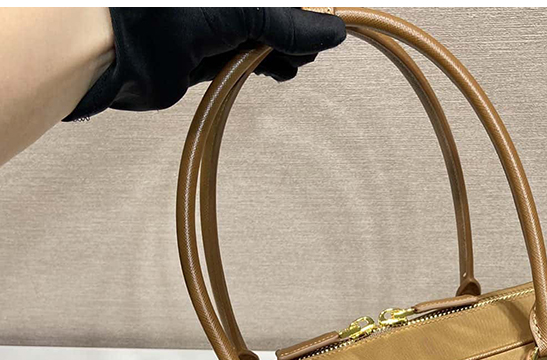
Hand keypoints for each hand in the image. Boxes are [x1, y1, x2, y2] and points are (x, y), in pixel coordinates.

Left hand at [66, 8, 345, 119]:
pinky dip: (269, 65)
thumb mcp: (243, 11)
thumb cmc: (168, 14)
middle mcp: (227, 6)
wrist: (121, 51)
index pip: (282, 3)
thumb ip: (288, 23)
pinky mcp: (212, 55)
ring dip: (287, 50)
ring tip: (298, 61)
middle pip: (276, 16)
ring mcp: (219, 26)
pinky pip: (251, 57)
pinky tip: (282, 71)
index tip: (328, 25)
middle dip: (298, 30)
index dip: (306, 13)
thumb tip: (331, 32)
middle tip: (313, 46)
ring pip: (267, 36)